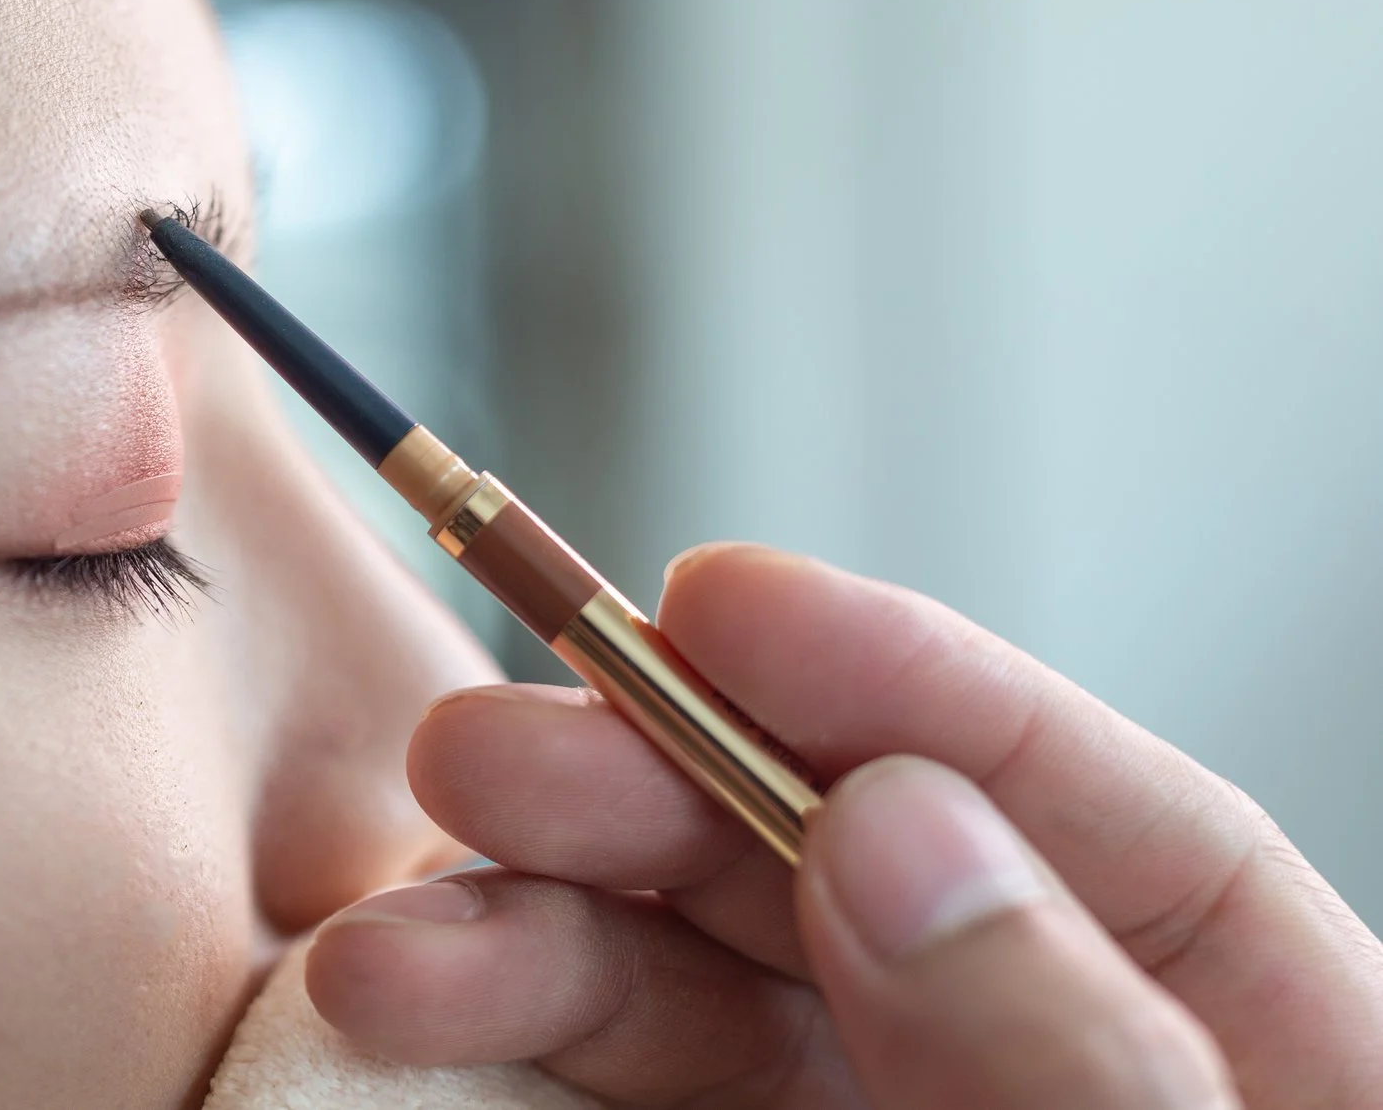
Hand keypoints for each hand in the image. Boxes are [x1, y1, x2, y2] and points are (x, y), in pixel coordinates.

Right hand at [305, 543, 1382, 1107]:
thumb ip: (1083, 1058)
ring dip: (532, 928)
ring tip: (385, 937)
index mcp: (1274, 1067)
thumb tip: (905, 826)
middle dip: (653, 793)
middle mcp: (1054, 1069)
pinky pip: (642, 1097)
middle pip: (857, 881)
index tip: (723, 599)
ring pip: (713, 992)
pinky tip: (423, 991)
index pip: (1114, 825)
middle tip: (484, 751)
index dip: (908, 685)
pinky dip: (526, 1035)